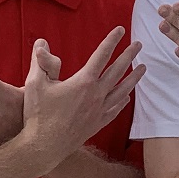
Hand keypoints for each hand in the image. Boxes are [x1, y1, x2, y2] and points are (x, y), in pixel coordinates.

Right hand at [18, 30, 143, 170]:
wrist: (43, 147)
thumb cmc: (38, 115)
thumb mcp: (35, 83)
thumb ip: (40, 61)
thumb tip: (42, 42)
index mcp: (83, 82)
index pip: (101, 55)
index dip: (111, 41)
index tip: (120, 30)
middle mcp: (96, 95)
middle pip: (117, 71)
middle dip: (129, 56)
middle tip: (139, 44)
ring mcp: (98, 111)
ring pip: (121, 91)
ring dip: (133, 78)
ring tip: (143, 69)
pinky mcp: (96, 124)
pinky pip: (114, 110)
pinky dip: (122, 102)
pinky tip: (126, 99)